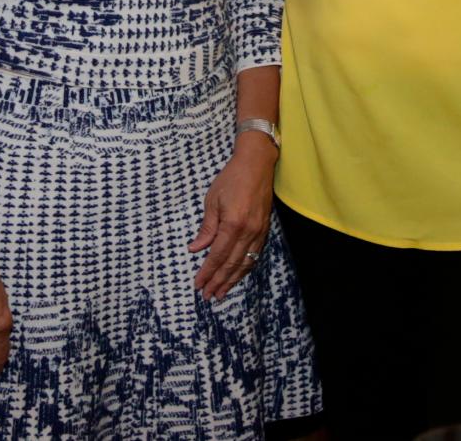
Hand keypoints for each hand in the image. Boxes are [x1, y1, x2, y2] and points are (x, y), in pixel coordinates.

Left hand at [189, 133, 274, 299]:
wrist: (257, 164)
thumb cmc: (231, 178)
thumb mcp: (213, 200)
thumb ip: (207, 228)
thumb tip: (196, 249)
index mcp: (233, 224)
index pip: (218, 255)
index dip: (207, 272)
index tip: (198, 284)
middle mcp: (248, 231)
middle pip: (232, 264)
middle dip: (219, 281)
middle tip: (208, 295)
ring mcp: (259, 232)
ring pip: (246, 263)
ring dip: (232, 280)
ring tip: (221, 292)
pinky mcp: (265, 229)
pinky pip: (255, 255)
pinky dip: (246, 268)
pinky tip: (238, 275)